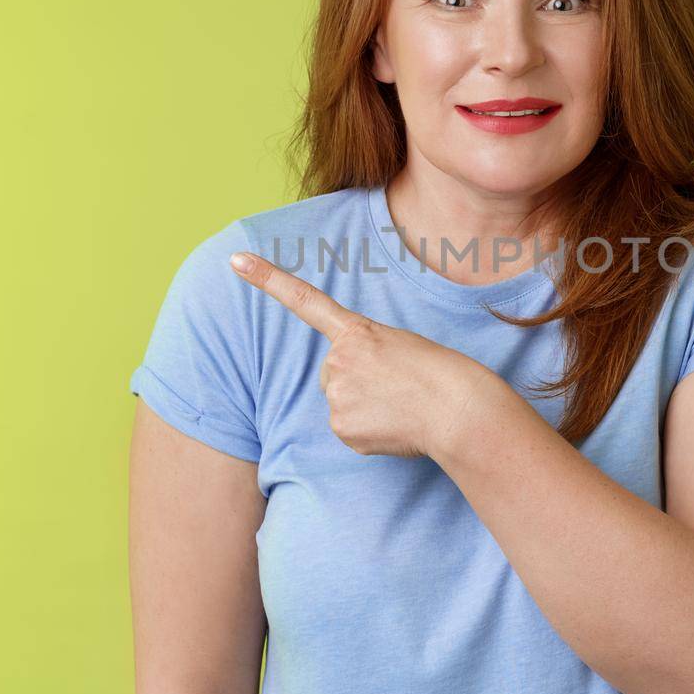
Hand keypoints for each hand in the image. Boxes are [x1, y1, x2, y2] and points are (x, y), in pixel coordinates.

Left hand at [229, 250, 508, 459]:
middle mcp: (338, 359)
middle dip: (357, 383)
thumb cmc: (440, 376)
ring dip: (365, 409)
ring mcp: (336, 394)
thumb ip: (363, 359)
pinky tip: (394, 426)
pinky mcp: (342, 428)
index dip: (267, 279)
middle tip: (395, 387)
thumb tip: (345, 396)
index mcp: (357, 331)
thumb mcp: (398, 348)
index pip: (304, 300)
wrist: (458, 409)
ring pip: (340, 404)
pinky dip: (369, 432)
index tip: (235, 261)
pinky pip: (348, 431)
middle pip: (332, 375)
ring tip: (399, 406)